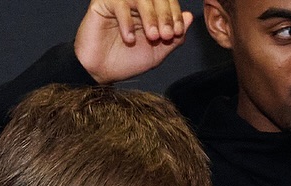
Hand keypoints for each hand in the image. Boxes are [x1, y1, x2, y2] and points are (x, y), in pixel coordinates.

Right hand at [74, 0, 192, 84]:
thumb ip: (174, 37)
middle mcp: (136, 2)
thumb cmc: (126, 62)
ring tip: (152, 37)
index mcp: (150, 10)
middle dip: (165, 15)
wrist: (100, 73)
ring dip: (150, 16)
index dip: (175, 14)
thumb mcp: (157, 52)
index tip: (177, 32)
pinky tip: (129, 38)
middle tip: (166, 35)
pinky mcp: (103, 3)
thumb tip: (189, 17)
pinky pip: (120, 4)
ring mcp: (120, 1)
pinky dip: (127, 21)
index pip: (167, 1)